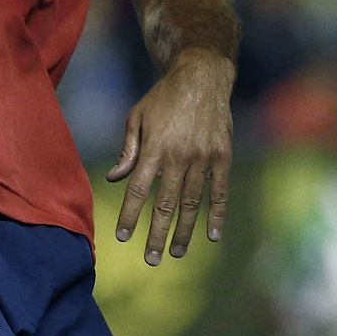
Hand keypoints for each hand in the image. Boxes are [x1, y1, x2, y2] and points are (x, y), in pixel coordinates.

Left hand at [107, 48, 234, 264]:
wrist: (202, 75)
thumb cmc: (164, 97)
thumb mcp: (138, 117)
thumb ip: (128, 150)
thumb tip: (114, 179)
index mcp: (154, 147)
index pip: (138, 189)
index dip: (129, 214)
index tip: (122, 236)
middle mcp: (178, 155)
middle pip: (165, 203)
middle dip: (156, 234)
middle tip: (151, 259)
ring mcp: (203, 157)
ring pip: (191, 202)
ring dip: (183, 230)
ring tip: (176, 252)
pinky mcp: (223, 155)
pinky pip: (220, 191)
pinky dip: (217, 215)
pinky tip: (213, 236)